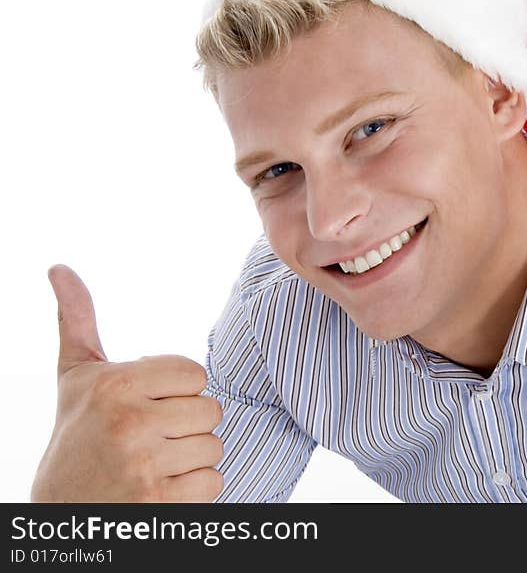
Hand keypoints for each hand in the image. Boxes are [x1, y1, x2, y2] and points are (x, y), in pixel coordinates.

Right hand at [31, 265, 223, 501]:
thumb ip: (77, 321)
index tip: (148, 405)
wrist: (61, 512)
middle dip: (187, 425)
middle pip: (210, 410)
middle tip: (152, 438)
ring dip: (192, 458)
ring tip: (155, 462)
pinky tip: (162, 487)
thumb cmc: (77, 436)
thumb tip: (59, 267)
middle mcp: (130, 422)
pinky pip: (214, 482)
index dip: (178, 391)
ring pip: (214, 447)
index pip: (195, 374)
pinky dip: (195, 489)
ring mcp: (145, 465)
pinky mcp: (160, 502)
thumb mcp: (75, 377)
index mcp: (115, 385)